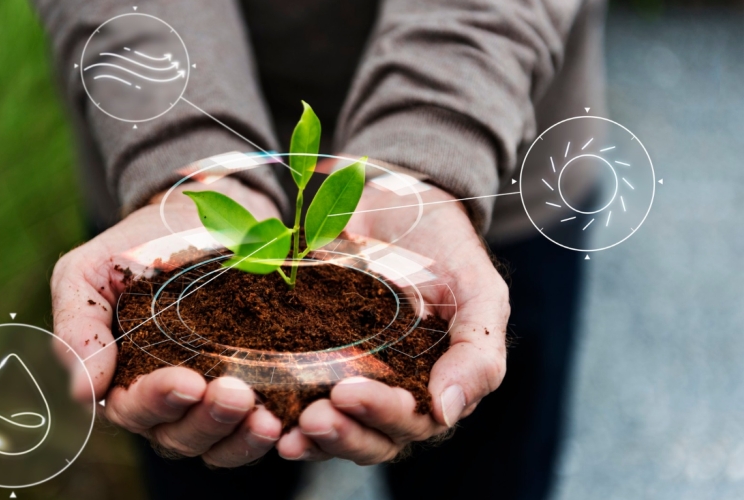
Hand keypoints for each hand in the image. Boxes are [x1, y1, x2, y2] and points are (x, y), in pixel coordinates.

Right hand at [50, 176, 285, 466]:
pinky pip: (257, 429)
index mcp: (121, 380)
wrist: (199, 217)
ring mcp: (210, 401)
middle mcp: (166, 402)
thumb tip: (84, 393)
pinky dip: (271, 431)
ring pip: (220, 443)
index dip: (158, 401)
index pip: (133, 409)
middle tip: (235, 394)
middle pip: (180, 435)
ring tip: (266, 418)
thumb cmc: (135, 248)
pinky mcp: (253, 390)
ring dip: (241, 436)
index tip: (187, 380)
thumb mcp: (89, 273)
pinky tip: (288, 421)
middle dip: (207, 420)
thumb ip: (78, 328)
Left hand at [276, 178, 509, 463]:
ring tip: (288, 429)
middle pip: (369, 438)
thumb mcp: (480, 294)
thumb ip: (478, 353)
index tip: (349, 392)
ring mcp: (352, 378)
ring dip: (312, 436)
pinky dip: (283, 411)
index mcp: (435, 388)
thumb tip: (446, 413)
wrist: (403, 204)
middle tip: (315, 416)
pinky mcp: (314, 357)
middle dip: (342, 433)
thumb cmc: (449, 251)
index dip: (381, 415)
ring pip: (334, 427)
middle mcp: (393, 394)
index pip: (411, 422)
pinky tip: (264, 414)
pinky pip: (297, 396)